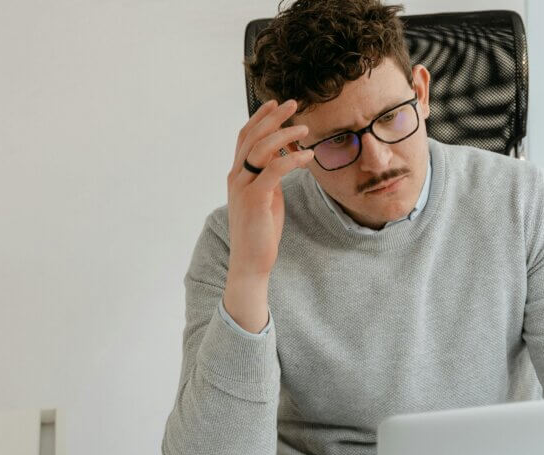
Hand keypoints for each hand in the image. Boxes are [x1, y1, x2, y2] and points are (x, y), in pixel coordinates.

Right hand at [223, 100, 314, 331]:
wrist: (250, 261)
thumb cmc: (261, 231)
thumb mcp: (267, 197)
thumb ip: (270, 177)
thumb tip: (284, 158)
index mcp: (237, 175)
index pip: (245, 137)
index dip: (259, 118)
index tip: (276, 103)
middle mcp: (235, 176)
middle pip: (252, 136)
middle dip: (273, 117)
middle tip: (293, 103)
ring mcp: (242, 187)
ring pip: (262, 148)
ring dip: (285, 134)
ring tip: (306, 128)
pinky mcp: (255, 199)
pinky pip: (274, 170)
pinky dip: (292, 158)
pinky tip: (308, 156)